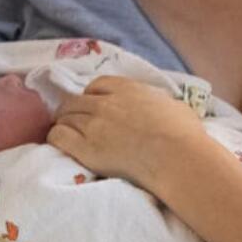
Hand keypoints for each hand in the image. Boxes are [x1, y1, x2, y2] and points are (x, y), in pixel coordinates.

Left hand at [50, 75, 212, 190]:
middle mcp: (105, 103)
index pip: (96, 85)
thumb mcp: (175, 105)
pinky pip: (58, 136)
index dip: (92, 96)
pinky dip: (57, 139)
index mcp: (127, 89)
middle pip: (74, 102)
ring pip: (63, 118)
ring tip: (71, 138)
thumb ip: (159, 101)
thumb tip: (163, 107)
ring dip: (65, 126)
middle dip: (74, 112)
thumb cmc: (184, 132)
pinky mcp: (85, 148)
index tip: (95, 106)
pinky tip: (64, 146)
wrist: (177, 156)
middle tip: (79, 126)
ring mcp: (93, 124)